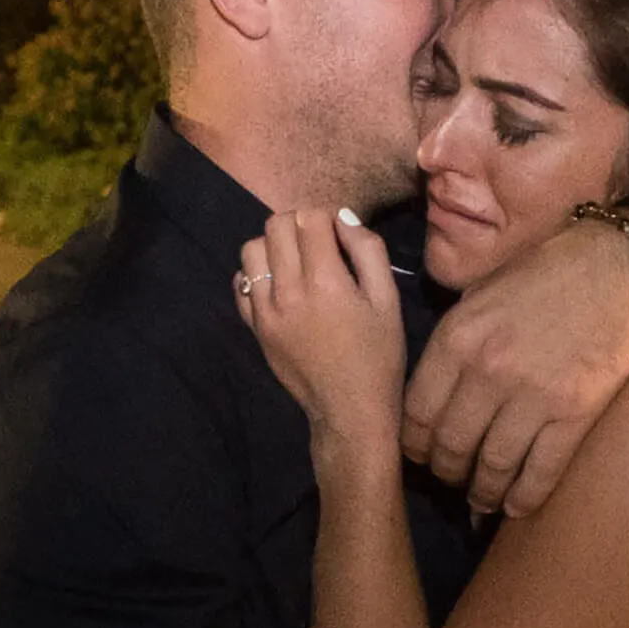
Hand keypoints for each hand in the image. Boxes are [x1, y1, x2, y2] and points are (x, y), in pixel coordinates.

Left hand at [235, 209, 405, 445]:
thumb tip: (343, 218)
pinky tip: (279, 285)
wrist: (349, 411)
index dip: (326, 217)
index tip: (339, 234)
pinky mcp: (254, 328)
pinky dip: (256, 274)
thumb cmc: (378, 356)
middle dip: (298, 223)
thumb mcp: (388, 301)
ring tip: (296, 262)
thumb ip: (369, 252)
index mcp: (326, 282)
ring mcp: (265, 311)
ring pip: (252, 249)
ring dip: (274, 246)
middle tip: (318, 243)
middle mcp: (289, 291)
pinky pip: (240, 283)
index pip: (309, 217)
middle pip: (275, 225)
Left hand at [403, 215, 628, 515]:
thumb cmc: (544, 271)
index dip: (413, 445)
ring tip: (480, 501)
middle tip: (450, 481)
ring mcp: (533, 395)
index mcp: (457, 339)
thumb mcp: (480, 292)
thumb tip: (433, 387)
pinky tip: (517, 508)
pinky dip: (526, 497)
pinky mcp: (576, 411)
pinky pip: (542, 469)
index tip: (419, 456)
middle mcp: (488, 371)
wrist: (615, 261)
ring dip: (483, 492)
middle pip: (451, 446)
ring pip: (494, 465)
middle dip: (446, 473)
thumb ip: (453, 340)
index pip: (417, 413)